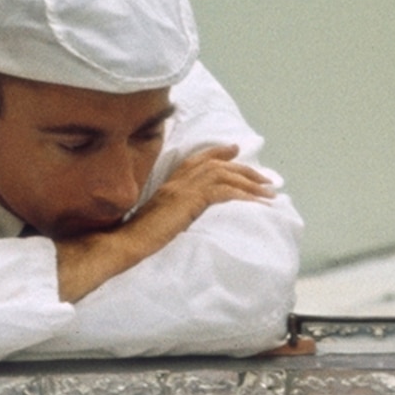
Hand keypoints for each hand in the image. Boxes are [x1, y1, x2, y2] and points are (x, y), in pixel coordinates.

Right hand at [131, 146, 272, 240]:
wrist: (126, 244)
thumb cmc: (139, 240)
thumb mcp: (161, 221)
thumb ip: (176, 213)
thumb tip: (190, 219)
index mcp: (169, 185)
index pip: (196, 161)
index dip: (216, 153)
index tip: (234, 150)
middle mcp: (176, 182)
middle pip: (215, 165)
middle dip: (244, 169)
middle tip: (265, 178)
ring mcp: (181, 189)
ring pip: (223, 175)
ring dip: (249, 182)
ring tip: (268, 192)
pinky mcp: (187, 201)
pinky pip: (222, 191)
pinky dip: (242, 194)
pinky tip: (255, 202)